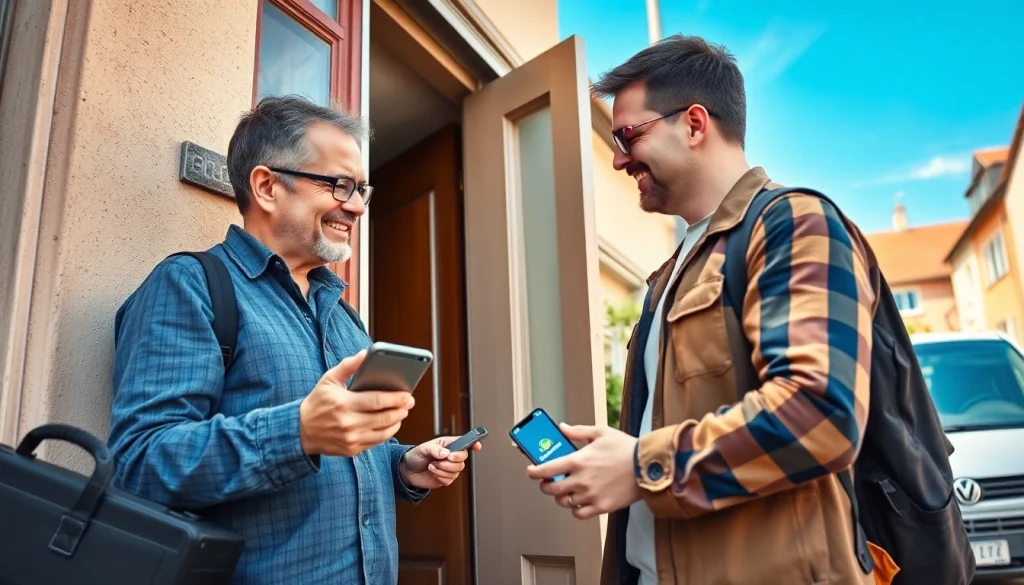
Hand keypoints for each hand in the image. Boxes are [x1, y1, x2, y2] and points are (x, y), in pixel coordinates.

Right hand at [299, 349, 414, 456]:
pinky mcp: (352, 450)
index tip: (407, 394)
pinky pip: (376, 441)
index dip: (396, 398)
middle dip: (401, 409)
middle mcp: (348, 423)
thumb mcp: (328, 380)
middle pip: (384, 417)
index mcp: (343, 404)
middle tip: (409, 402)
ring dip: (397, 421)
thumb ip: (348, 366)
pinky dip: (387, 432)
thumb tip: (365, 354)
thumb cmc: (317, 402)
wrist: (301, 431)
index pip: (377, 401)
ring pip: (384, 432)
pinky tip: (391, 423)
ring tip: (403, 412)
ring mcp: (351, 439)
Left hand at [399, 436, 481, 489]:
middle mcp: (451, 455)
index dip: (474, 443)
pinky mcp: (446, 478)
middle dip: (452, 460)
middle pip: (463, 458)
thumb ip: (435, 449)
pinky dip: (440, 476)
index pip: (465, 442)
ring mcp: (450, 468)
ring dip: (443, 469)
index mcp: (448, 444)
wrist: (408, 471)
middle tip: (441, 459)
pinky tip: (433, 472)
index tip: (477, 446)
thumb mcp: (423, 448)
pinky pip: (450, 479)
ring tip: (432, 465)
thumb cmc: (416, 456)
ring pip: (457, 470)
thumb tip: (446, 453)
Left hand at [526, 424, 641, 518]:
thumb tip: (562, 428)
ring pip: (564, 502)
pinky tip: (579, 501)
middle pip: (552, 489)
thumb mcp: (601, 432)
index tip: (531, 471)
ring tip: (566, 491)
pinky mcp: (601, 506)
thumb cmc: (626, 448)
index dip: (534, 472)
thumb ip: (578, 431)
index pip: (547, 469)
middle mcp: (581, 480)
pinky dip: (575, 509)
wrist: (648, 466)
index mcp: (578, 460)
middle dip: (546, 486)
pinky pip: (579, 514)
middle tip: (549, 482)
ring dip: (561, 497)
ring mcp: (591, 495)